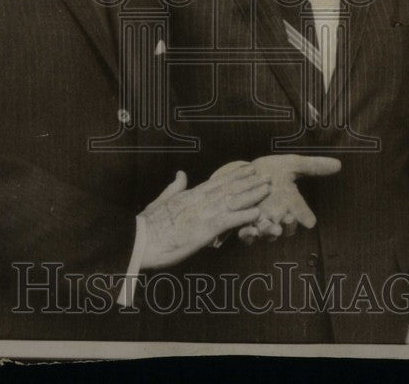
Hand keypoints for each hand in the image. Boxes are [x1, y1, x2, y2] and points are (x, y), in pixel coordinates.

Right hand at [139, 166, 269, 269]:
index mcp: (191, 195)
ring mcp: (204, 214)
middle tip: (266, 176)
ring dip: (252, 195)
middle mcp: (200, 201)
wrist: (141, 240)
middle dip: (249, 182)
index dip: (235, 175)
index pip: (218, 182)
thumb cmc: (148, 225)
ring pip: (233, 201)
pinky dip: (243, 216)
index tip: (248, 169)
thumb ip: (175, 187)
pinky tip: (257, 213)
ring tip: (267, 189)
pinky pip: (229, 221)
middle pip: (230, 188)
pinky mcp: (205, 229)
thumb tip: (181, 174)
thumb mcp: (162, 200)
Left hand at [236, 155, 340, 243]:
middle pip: (286, 229)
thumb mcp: (292, 164)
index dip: (304, 217)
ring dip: (269, 233)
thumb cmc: (271, 170)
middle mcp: (278, 217)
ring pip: (268, 234)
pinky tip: (248, 230)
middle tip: (288, 220)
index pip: (302, 215)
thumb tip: (338, 163)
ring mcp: (261, 223)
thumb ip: (313, 166)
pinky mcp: (245, 225)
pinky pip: (248, 236)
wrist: (245, 172)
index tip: (309, 221)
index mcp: (291, 205)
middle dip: (288, 227)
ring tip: (270, 228)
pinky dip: (249, 236)